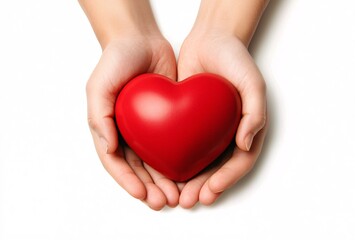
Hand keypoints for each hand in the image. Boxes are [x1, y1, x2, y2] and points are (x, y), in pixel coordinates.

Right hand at [86, 34, 179, 209]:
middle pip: (139, 169)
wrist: (142, 39)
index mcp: (110, 129)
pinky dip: (180, 160)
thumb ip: (99, 117)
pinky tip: (190, 171)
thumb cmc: (116, 60)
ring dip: (166, 181)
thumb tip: (108, 148)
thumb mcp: (98, 86)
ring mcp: (149, 127)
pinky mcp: (169, 119)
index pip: (116, 163)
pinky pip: (174, 144)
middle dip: (150, 187)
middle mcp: (129, 132)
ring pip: (158, 161)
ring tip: (178, 195)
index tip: (142, 194)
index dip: (128, 181)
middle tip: (164, 201)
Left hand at [177, 29, 267, 207]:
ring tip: (177, 195)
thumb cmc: (234, 59)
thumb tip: (246, 144)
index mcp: (245, 128)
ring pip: (198, 162)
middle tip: (190, 200)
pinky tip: (164, 172)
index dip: (226, 179)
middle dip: (204, 187)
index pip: (239, 162)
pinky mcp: (187, 121)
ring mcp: (206, 128)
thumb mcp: (252, 82)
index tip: (211, 189)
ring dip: (189, 181)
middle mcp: (226, 132)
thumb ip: (255, 113)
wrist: (209, 39)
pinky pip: (181, 145)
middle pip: (216, 168)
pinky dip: (175, 161)